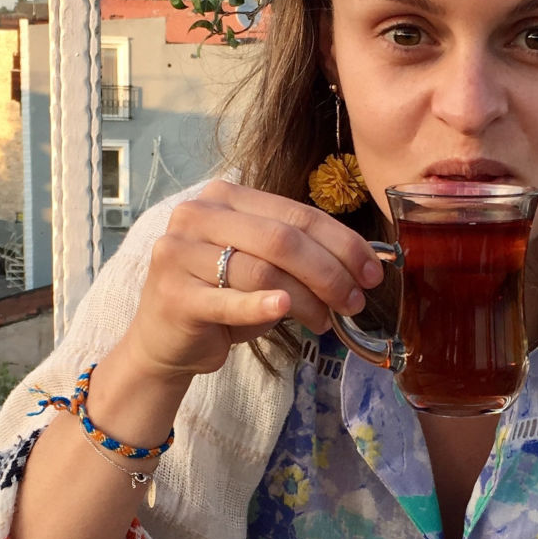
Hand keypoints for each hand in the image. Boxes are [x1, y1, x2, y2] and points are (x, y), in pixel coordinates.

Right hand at [118, 182, 382, 381]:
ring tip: (326, 321)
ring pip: (263, 270)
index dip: (342, 242)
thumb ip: (298, 254)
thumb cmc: (221, 298)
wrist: (165, 340)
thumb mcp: (261, 266)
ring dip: (307, 299)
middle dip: (330, 271)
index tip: (373, 271)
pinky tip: (285, 308)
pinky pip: (229, 299)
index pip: (296, 214)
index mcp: (224, 197)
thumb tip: (364, 264)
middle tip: (356, 300)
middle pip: (282, 239)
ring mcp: (180, 252)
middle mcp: (197, 215)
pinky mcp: (174, 294)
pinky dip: (261, 304)